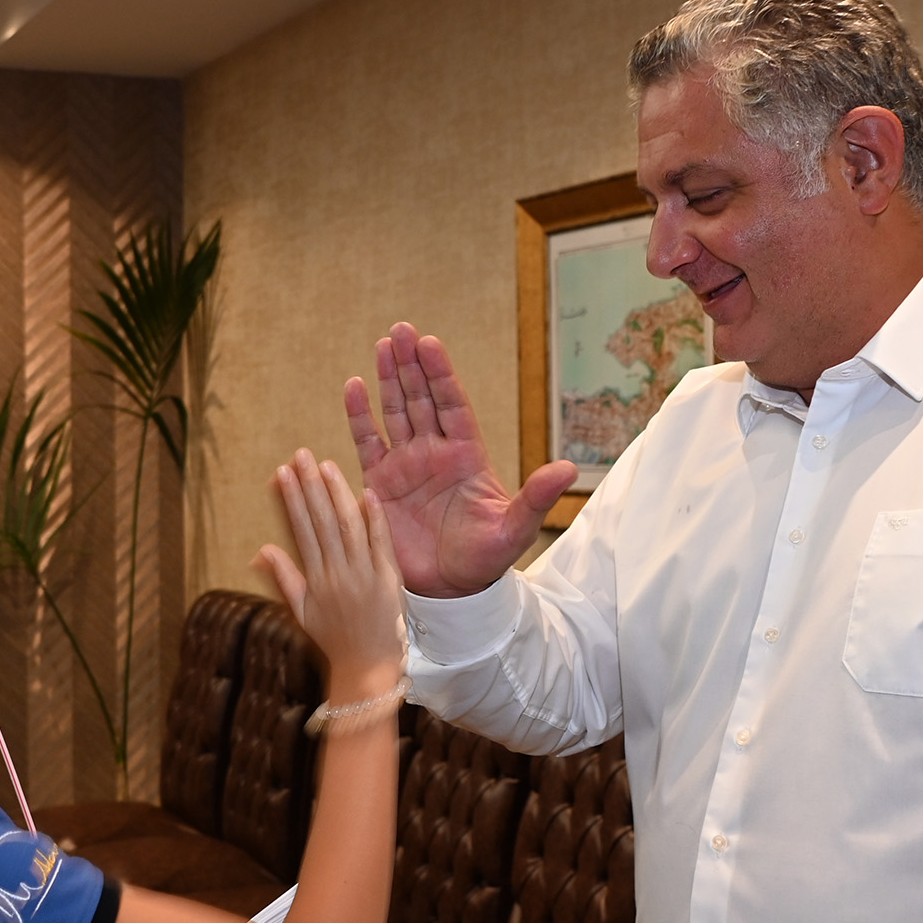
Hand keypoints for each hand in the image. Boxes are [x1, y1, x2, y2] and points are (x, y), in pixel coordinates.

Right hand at [256, 450, 403, 690]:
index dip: (291, 500)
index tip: (282, 473)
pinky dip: (375, 518)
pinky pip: (381, 543)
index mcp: (316, 579)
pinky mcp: (389, 579)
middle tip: (300, 455)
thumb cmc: (334, 639)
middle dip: (309, 486)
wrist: (367, 667)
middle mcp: (337, 573)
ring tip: (325, 465)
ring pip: (348, 526)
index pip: (301, 530)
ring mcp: (364, 575)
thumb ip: (285, 577)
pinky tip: (366, 493)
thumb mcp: (302, 611)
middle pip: (321, 521)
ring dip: (336, 493)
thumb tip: (262, 549)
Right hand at [343, 323, 577, 597]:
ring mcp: (406, 465)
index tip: (429, 344)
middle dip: (411, 364)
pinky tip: (354, 386)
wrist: (450, 592)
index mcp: (467, 455)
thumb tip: (568, 468)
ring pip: (396, 411)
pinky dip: (360, 416)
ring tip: (382, 345)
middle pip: (422, 398)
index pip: (453, 404)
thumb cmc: (485, 560)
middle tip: (401, 330)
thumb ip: (535, 496)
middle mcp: (435, 453)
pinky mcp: (380, 483)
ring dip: (388, 379)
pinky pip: (367, 442)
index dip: (441, 374)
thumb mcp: (514, 529)